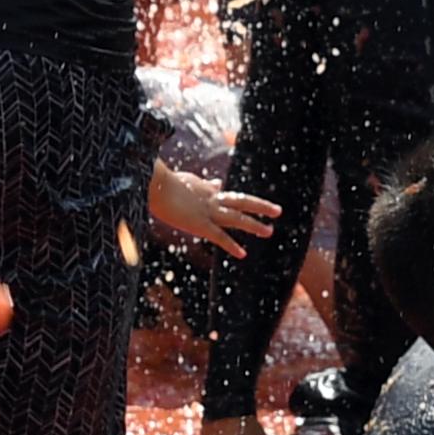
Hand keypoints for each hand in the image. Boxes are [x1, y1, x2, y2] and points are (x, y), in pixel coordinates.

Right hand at [147, 163, 273, 257]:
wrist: (155, 186)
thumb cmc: (160, 182)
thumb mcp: (182, 180)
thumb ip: (197, 183)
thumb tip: (213, 180)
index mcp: (204, 189)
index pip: (221, 193)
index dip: (230, 198)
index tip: (241, 202)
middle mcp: (211, 200)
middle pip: (242, 202)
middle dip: (261, 206)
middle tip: (278, 211)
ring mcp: (208, 212)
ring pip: (238, 219)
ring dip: (255, 226)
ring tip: (270, 231)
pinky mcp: (200, 225)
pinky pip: (219, 237)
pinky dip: (231, 246)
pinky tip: (242, 254)